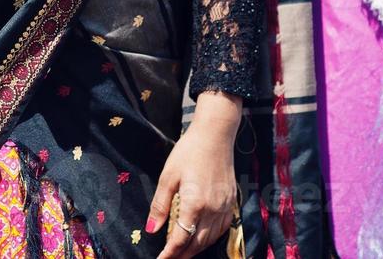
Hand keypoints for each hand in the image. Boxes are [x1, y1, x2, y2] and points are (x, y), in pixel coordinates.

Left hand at [147, 99, 239, 258]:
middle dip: (182, 255)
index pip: (182, 239)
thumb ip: (160, 205)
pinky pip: (222, 229)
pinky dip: (210, 238)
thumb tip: (151, 230)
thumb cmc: (188, 152)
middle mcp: (213, 209)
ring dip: (196, 249)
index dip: (170, 253)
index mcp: (195, 203)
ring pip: (211, 239)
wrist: (215, 135)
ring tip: (181, 254)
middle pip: (197, 243)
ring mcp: (225, 207)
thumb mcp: (168, 176)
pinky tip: (201, 238)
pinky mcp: (231, 202)